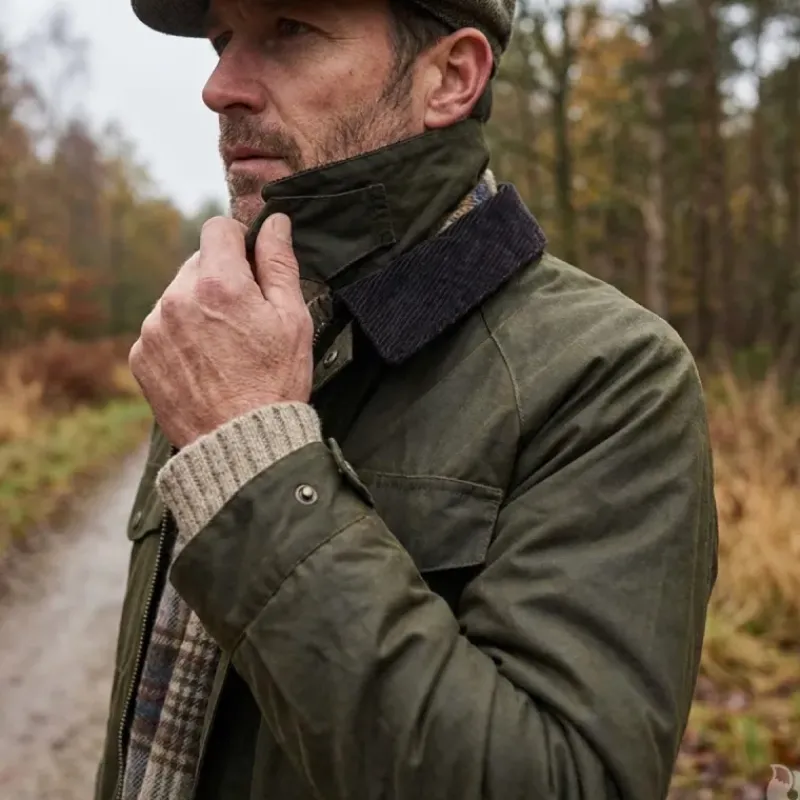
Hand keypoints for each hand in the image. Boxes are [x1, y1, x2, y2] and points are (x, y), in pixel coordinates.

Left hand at [129, 214, 312, 447]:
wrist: (241, 445)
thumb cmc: (276, 382)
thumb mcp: (293, 319)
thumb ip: (279, 263)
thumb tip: (274, 223)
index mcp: (218, 283)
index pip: (217, 228)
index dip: (240, 242)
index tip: (252, 266)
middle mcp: (176, 298)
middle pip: (197, 263)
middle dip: (220, 279)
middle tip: (245, 320)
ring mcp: (153, 328)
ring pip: (177, 296)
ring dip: (198, 308)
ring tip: (224, 349)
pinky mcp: (141, 356)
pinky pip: (161, 328)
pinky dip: (180, 337)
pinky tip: (204, 364)